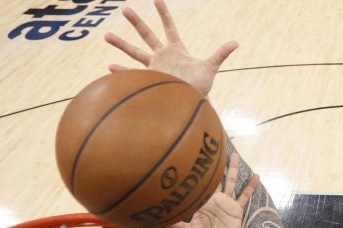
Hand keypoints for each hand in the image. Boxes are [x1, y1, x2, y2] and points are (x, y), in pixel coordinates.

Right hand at [105, 0, 237, 96]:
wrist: (191, 103)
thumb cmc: (200, 86)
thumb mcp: (211, 68)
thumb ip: (221, 54)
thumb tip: (236, 42)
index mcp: (176, 49)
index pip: (169, 27)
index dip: (163, 13)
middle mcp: (162, 55)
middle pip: (147, 34)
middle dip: (137, 22)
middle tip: (125, 8)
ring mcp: (154, 67)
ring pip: (135, 52)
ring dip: (121, 44)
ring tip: (106, 35)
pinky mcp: (150, 80)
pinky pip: (134, 75)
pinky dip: (123, 72)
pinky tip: (111, 67)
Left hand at [169, 153, 256, 227]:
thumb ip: (173, 224)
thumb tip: (155, 217)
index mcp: (199, 202)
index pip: (196, 184)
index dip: (194, 171)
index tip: (190, 154)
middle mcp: (212, 200)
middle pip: (213, 178)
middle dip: (212, 164)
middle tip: (212, 145)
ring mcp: (224, 204)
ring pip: (229, 182)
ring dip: (231, 169)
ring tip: (234, 155)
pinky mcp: (235, 211)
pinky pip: (244, 197)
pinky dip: (250, 187)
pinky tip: (256, 177)